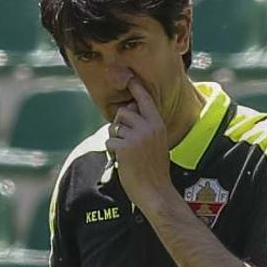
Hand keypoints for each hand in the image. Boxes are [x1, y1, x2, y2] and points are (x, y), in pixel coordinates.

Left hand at [106, 78, 177, 212]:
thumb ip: (145, 127)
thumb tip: (125, 112)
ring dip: (114, 140)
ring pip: (114, 127)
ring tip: (125, 154)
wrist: (155, 191)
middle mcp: (148, 127)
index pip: (145, 100)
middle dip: (118, 125)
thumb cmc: (154, 169)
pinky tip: (122, 161)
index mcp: (157, 124)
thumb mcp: (157, 142)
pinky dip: (112, 152)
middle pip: (122, 113)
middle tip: (124, 142)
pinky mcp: (125, 147)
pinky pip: (109, 141)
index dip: (135, 87)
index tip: (128, 76)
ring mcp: (137, 136)